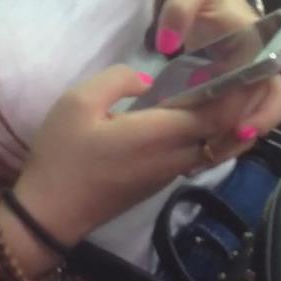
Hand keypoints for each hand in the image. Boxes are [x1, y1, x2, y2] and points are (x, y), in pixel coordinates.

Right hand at [13, 66, 276, 248]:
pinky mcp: (155, 185)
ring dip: (212, 123)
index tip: (230, 67)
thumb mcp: (78, 102)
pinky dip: (196, 137)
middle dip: (227, 105)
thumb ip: (117, 80)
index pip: (215, 114)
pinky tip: (178, 119)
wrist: (49, 213)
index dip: (231, 92)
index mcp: (158, 134)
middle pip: (217, 131)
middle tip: (219, 75)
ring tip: (204, 94)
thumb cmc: (62, 154)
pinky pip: (189, 156)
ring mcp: (165, 175)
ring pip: (206, 147)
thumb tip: (147, 81)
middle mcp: (172, 157)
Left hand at [156, 0, 280, 147]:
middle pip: (270, 101)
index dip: (257, 104)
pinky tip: (203, 154)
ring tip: (208, 157)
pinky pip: (246, 119)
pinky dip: (228, 139)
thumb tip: (168, 44)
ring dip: (239, 140)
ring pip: (262, 116)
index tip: (238, 127)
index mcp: (254, 34)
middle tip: (215, 148)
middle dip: (247, 129)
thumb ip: (179, 8)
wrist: (210, 3)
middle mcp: (264, 58)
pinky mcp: (243, 92)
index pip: (264, 73)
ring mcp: (257, 77)